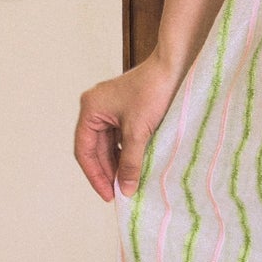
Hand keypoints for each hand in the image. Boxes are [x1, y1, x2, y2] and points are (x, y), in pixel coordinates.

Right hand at [74, 52, 184, 200]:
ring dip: (117, 164)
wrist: (176, 66)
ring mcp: (111, 108)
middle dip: (107, 171)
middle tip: (120, 194)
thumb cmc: (154, 92)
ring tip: (128, 185)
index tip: (108, 195)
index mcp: (90, 109)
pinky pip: (121, 137)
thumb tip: (126, 190)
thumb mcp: (139, 132)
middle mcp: (96, 108)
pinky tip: (135, 167)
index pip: (84, 150)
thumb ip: (130, 162)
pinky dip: (126, 153)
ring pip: (109, 144)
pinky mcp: (126, 109)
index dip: (95, 175)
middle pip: (95, 149)